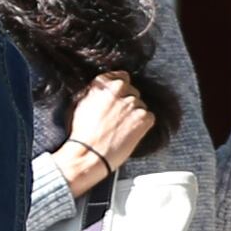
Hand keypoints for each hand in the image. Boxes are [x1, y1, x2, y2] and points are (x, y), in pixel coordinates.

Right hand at [59, 73, 154, 192]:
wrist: (89, 154)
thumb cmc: (82, 134)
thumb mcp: (81, 104)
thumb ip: (96, 92)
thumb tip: (104, 90)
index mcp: (103, 84)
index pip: (120, 76)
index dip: (120, 88)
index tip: (119, 95)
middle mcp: (120, 90)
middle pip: (132, 91)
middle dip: (127, 102)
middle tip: (118, 117)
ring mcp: (133, 103)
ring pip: (140, 105)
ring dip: (134, 114)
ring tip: (122, 128)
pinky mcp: (143, 118)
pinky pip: (148, 117)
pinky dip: (143, 124)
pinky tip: (130, 132)